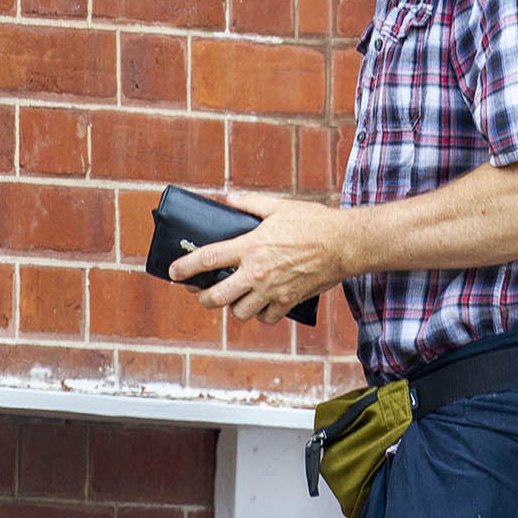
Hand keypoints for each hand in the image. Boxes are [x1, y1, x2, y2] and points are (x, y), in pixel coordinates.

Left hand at [168, 192, 348, 324]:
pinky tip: (262, 305)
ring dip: (233, 307)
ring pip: (239, 312)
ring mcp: (272, 290)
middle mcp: (257, 272)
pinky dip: (261, 315)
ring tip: (235, 299)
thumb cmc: (313, 222)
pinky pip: (266, 318)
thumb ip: (251, 204)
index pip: (207, 259)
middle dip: (203, 297)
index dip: (185, 267)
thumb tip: (230, 199)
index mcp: (250, 246)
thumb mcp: (279, 207)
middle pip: (216, 296)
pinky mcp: (288, 301)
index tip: (173, 272)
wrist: (344, 244)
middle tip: (203, 294)